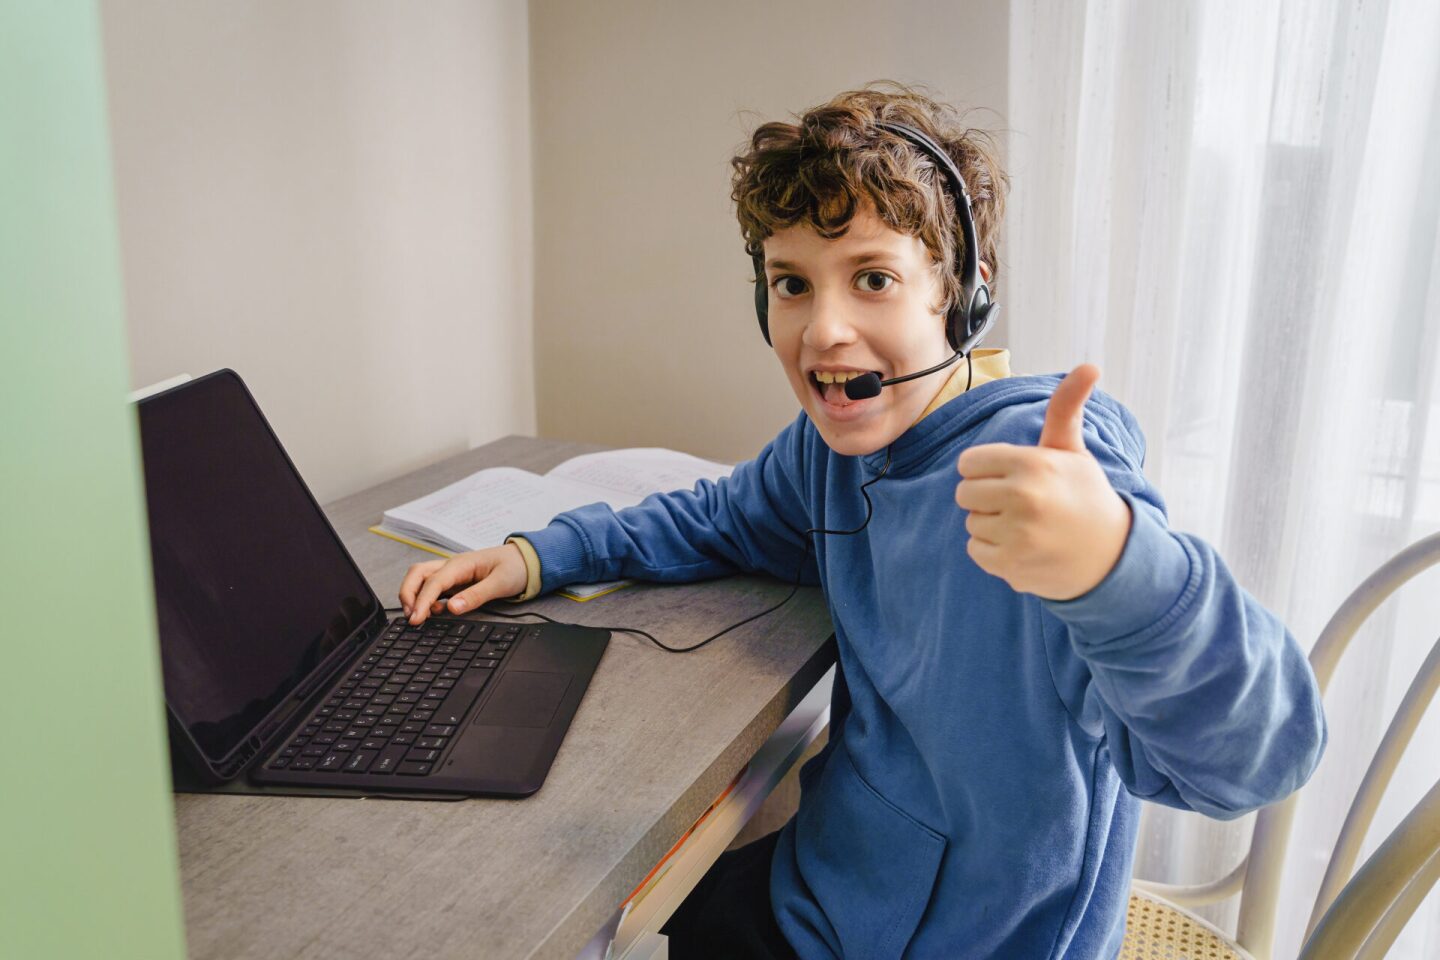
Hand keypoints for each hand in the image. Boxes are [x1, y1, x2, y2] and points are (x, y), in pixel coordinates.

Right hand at [398, 543, 529, 624]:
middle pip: (417, 574)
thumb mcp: (500, 583)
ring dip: (413, 595)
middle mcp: (452, 566)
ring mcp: (452, 573)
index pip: (433, 582)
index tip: (416, 619)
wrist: (528, 559)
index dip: (422, 601)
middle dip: (408, 594)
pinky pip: (432, 587)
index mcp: (461, 563)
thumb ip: (476, 596)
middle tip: (410, 617)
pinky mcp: (455, 581)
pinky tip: (433, 612)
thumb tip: (452, 608)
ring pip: (421, 578)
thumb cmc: (515, 567)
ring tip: (416, 617)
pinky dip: (426, 598)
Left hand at [954, 364, 1131, 600]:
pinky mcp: (1011, 565)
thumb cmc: (1085, 495)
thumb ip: (1065, 408)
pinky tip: (1023, 547)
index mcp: (1033, 463)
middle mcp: (1024, 497)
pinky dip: (993, 551)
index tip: (1011, 476)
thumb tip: (1090, 365)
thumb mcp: (1072, 451)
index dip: (986, 469)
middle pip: (964, 492)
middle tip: (1019, 502)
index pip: (969, 462)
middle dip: (985, 496)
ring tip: (1027, 525)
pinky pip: (976, 550)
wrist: (1112, 556)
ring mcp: (1017, 534)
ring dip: (991, 525)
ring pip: (971, 523)